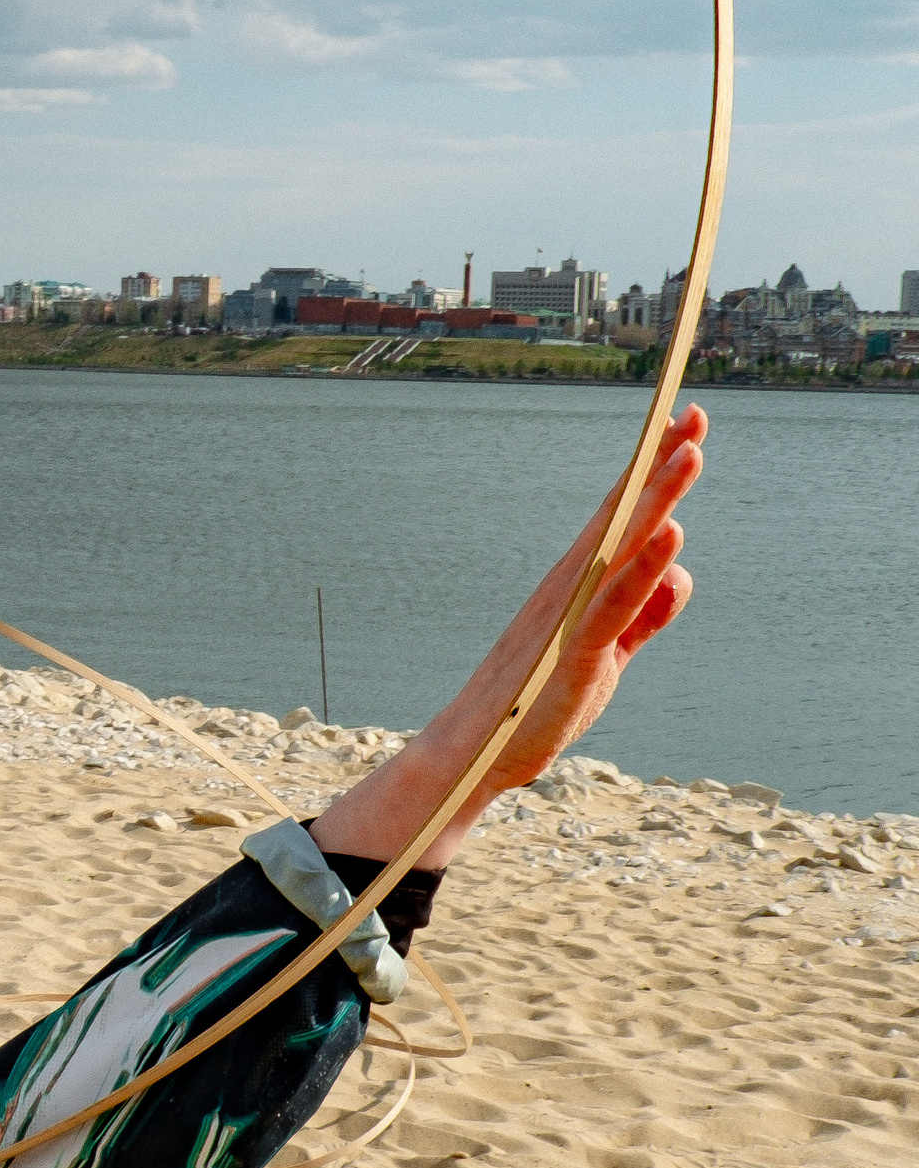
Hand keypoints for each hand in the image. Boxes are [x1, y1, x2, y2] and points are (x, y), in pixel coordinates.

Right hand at [311, 404, 704, 869]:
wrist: (475, 753)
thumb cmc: (532, 703)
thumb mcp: (606, 655)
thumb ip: (644, 615)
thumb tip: (680, 572)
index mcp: (579, 585)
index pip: (624, 516)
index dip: (654, 469)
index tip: (684, 421)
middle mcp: (571, 587)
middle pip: (624, 514)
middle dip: (659, 463)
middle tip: (692, 413)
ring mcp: (569, 616)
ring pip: (620, 546)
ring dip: (656, 498)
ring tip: (689, 452)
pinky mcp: (573, 654)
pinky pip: (613, 605)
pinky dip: (642, 569)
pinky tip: (670, 536)